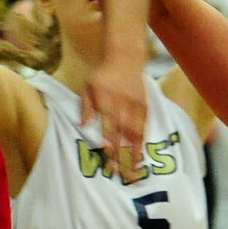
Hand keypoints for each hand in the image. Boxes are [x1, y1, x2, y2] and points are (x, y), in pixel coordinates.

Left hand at [83, 56, 147, 181]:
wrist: (124, 55)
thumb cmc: (101, 74)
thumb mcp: (87, 87)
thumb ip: (85, 107)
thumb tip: (82, 127)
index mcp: (106, 100)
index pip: (108, 124)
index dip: (109, 139)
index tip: (108, 154)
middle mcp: (122, 104)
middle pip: (122, 133)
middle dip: (121, 154)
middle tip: (120, 173)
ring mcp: (135, 105)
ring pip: (136, 132)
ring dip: (135, 152)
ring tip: (134, 169)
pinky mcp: (144, 104)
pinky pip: (144, 126)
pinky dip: (142, 140)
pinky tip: (141, 153)